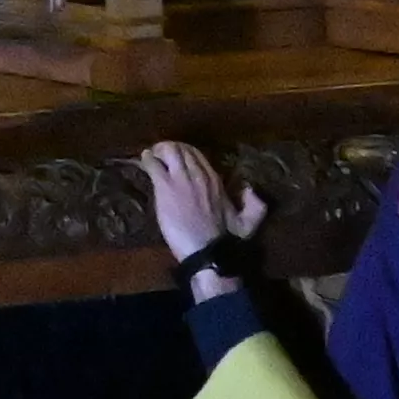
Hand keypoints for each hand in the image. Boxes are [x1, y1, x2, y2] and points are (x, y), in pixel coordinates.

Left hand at [139, 140, 264, 283]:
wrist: (207, 251)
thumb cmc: (225, 239)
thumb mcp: (248, 222)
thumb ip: (255, 205)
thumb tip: (250, 189)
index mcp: (215, 180)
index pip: (198, 155)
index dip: (187, 152)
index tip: (180, 156)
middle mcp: (198, 174)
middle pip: (183, 149)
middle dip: (171, 148)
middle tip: (163, 154)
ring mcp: (181, 178)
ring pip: (169, 151)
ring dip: (159, 150)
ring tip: (152, 155)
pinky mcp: (165, 187)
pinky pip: (154, 164)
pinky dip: (148, 159)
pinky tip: (144, 159)